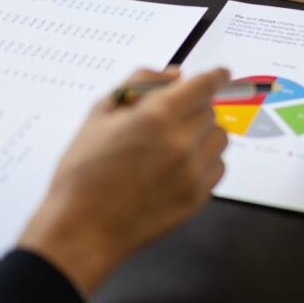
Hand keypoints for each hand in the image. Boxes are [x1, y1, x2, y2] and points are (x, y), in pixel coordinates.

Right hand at [18, 67, 229, 293]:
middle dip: (194, 109)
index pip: (203, 86)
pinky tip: (177, 168)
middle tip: (170, 120)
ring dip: (203, 134)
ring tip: (173, 146)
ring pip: (219, 138)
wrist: (81, 229)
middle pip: (210, 110)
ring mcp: (192, 171)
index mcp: (156, 116)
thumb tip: (175, 75)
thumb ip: (139, 84)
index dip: (215, 76)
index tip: (221, 73)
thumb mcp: (99, 115)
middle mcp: (180, 142)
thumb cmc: (83, 173)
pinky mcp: (197, 197)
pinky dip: (204, 162)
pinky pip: (218, 167)